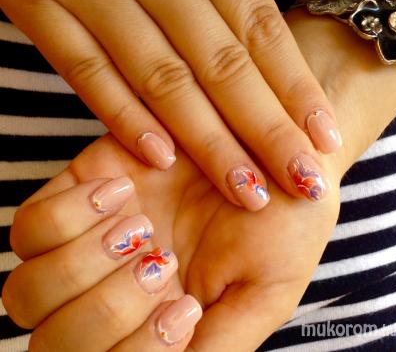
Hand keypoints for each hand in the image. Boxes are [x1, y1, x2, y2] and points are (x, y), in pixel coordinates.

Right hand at [0, 0, 340, 210]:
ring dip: (208, 141)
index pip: (259, 29)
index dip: (295, 87)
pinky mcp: (40, 8)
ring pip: (163, 81)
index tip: (322, 136)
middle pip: (222, 66)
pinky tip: (160, 158)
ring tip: (245, 189)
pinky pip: (86, 72)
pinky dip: (123, 117)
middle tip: (301, 181)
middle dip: (265, 131)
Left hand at [3, 134, 340, 350]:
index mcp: (161, 326)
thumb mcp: (266, 290)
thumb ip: (221, 346)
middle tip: (165, 260)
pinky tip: (123, 192)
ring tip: (143, 223)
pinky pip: (31, 227)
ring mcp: (91, 244)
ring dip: (84, 263)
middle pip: (55, 342)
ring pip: (27, 291)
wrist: (273, 152)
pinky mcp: (78, 195)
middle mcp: (117, 292)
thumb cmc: (281, 222)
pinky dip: (68, 216)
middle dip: (108, 309)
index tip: (187, 307)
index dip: (136, 350)